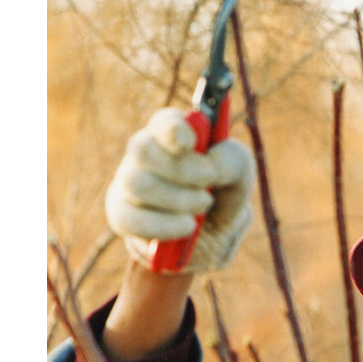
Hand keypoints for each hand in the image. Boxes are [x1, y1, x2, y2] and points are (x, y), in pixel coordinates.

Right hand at [105, 108, 255, 273]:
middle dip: (181, 170)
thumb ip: (231, 161)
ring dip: (177, 199)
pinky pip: (130, 219)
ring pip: (137, 184)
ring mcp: (127, 185)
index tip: (192, 142)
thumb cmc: (223, 196)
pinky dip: (164, 226)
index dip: (174, 129)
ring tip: (202, 207)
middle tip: (208, 186)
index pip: (164, 121)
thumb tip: (210, 166)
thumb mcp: (240, 175)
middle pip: (142, 149)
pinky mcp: (122, 217)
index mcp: (173, 136)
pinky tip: (187, 228)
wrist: (214, 239)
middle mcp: (144, 155)